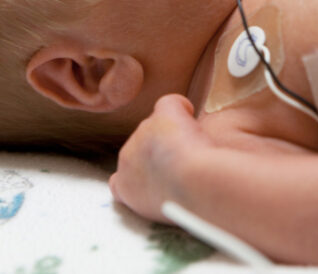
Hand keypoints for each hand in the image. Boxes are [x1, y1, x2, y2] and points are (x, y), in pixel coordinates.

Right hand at [110, 95, 210, 221]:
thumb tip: (166, 188)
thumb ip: (154, 197)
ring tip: (195, 150)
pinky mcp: (161, 115)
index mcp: (124, 186)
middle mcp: (126, 158)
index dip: (141, 175)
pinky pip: (169, 105)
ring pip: (157, 128)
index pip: (122, 179)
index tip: (158, 178)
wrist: (193, 186)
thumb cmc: (183, 206)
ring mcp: (142, 133)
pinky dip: (181, 109)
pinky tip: (192, 118)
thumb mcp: (158, 211)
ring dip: (174, 136)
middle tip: (184, 164)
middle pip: (142, 149)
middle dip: (161, 153)